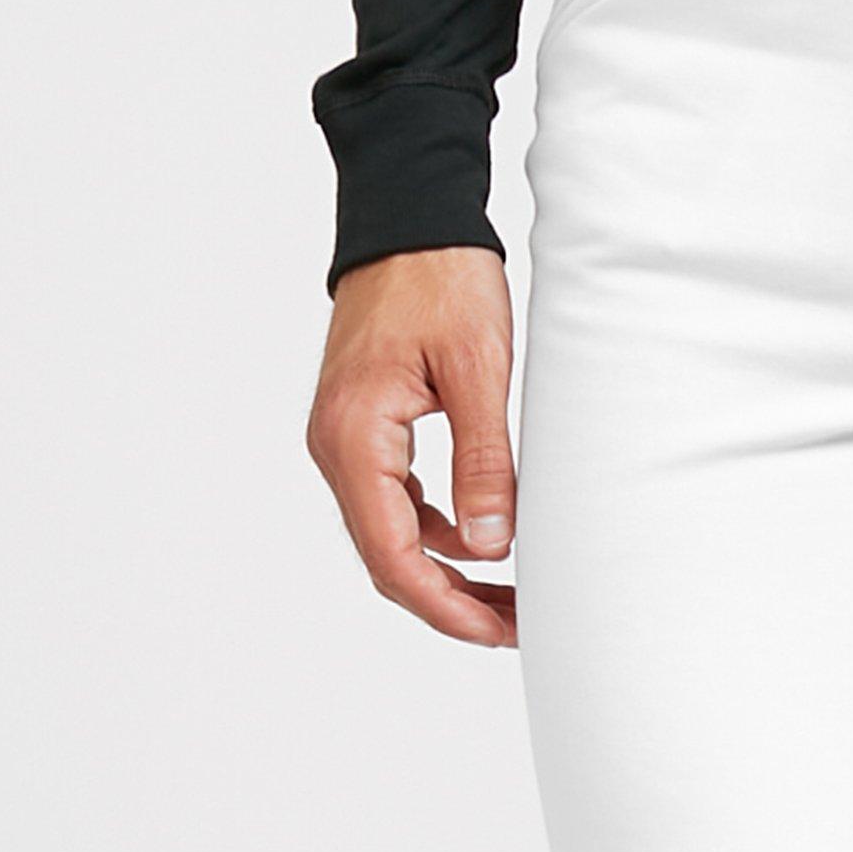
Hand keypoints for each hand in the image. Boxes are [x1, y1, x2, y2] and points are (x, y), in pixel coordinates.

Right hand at [308, 246, 520, 646]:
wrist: (407, 220)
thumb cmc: (440, 279)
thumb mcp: (478, 371)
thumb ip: (484, 463)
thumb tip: (492, 547)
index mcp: (355, 438)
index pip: (393, 556)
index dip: (447, 607)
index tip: (499, 632)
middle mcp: (336, 447)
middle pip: (387, 559)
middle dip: (451, 602)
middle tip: (516, 626)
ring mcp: (345, 440)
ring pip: (391, 536)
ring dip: (447, 571)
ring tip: (511, 594)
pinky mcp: (364, 430)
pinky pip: (395, 502)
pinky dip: (438, 532)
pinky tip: (486, 538)